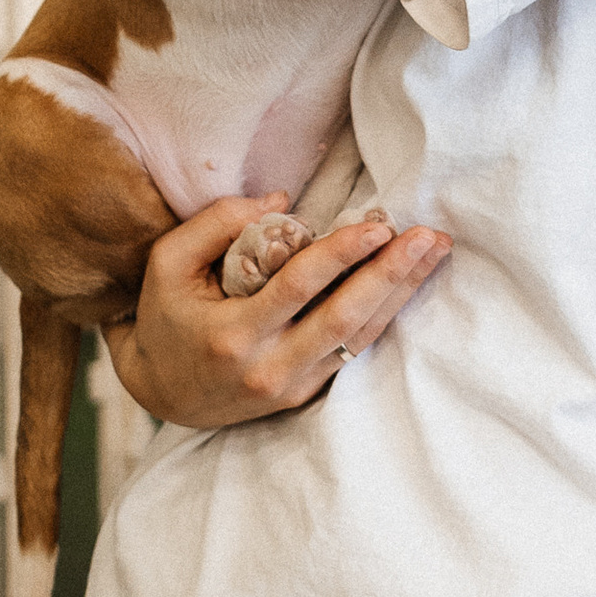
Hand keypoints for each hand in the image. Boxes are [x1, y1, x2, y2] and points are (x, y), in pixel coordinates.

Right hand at [99, 197, 448, 428]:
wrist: (162, 392)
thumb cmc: (165, 319)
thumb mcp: (169, 262)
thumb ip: (217, 223)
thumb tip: (282, 202)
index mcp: (235, 334)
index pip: (300, 288)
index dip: (342, 254)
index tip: (379, 224)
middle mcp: (269, 368)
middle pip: (344, 319)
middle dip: (391, 275)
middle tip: (429, 238)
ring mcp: (291, 387)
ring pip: (358, 340)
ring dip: (400, 295)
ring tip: (433, 255)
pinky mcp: (304, 395)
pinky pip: (351, 353)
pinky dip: (382, 318)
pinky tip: (406, 286)